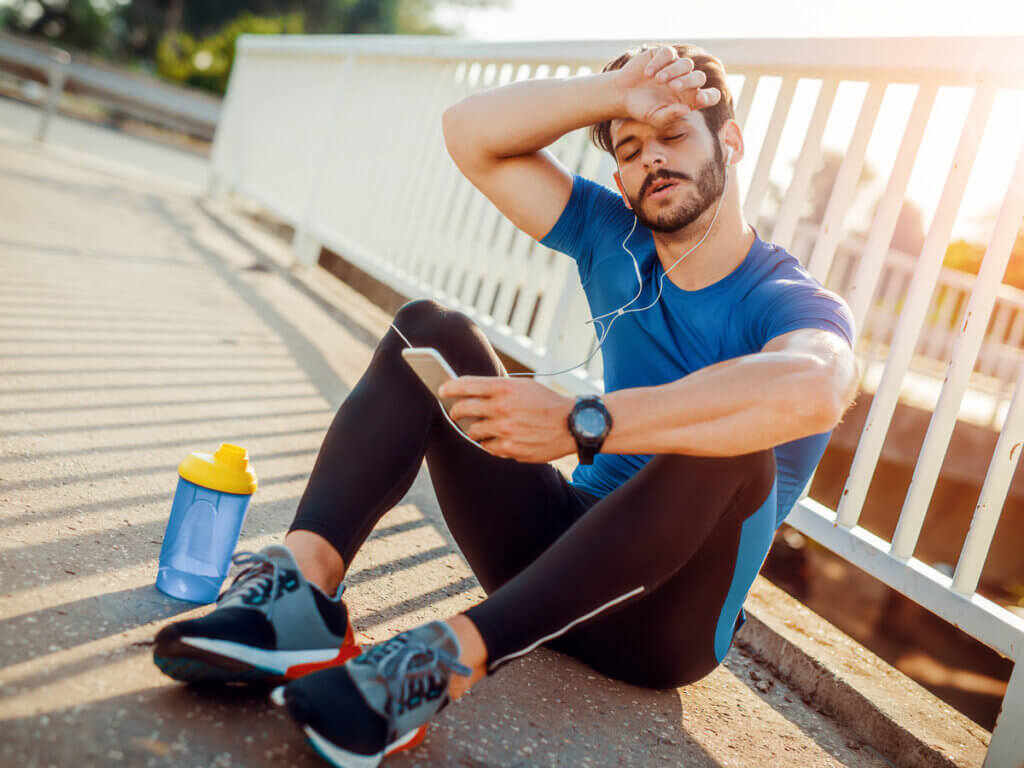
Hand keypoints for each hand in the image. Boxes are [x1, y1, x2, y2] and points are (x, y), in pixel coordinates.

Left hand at [439, 376, 576, 462]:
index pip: (465, 385)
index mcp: (504, 388)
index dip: (448, 387)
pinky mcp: (510, 450)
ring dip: (472, 430)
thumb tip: (471, 393)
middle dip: (454, 411)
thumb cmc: (546, 403)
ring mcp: (505, 431)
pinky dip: (488, 443)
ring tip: (478, 427)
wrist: (572, 425)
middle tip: (454, 413)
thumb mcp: (523, 386)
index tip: (441, 390)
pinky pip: (487, 447)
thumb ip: (498, 388)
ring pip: (472, 432)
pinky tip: (495, 438)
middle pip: (462, 410)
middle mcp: (501, 408)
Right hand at [614, 46, 720, 128]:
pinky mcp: (664, 55)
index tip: (700, 98)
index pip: (710, 96)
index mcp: (689, 99)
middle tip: (672, 87)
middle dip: (688, 81)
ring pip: (687, 64)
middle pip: (699, 77)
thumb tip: (686, 109)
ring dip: (673, 71)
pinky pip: (669, 54)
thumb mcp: (655, 117)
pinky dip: (659, 62)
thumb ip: (671, 115)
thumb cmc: (641, 109)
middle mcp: (686, 82)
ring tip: (658, 80)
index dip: (710, 96)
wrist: (622, 94)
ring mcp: (676, 67)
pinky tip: (648, 73)